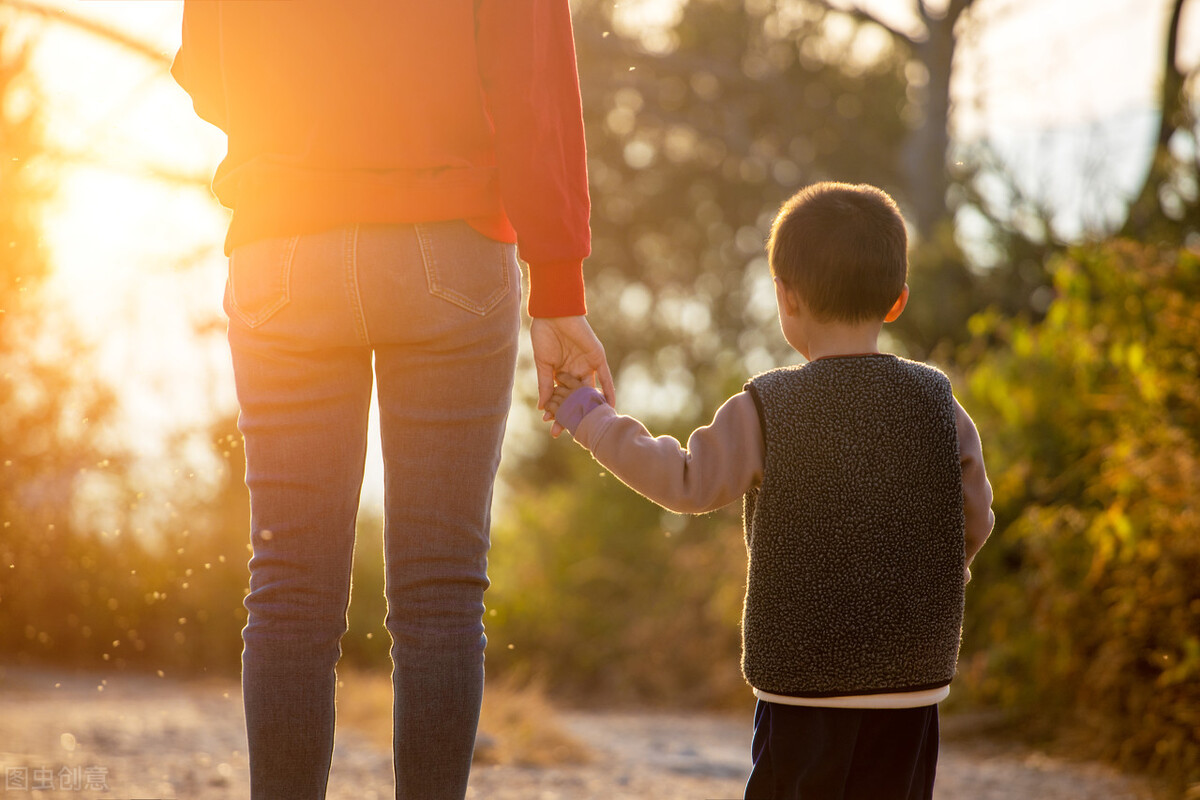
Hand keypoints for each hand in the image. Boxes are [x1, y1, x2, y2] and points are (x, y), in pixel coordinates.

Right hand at [531, 316, 614, 434]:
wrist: (553, 313)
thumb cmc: (545, 335)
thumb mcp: (543, 364)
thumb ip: (546, 385)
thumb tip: (543, 407)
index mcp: (563, 373)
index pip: (562, 397)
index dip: (557, 412)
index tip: (552, 428)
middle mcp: (577, 371)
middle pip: (576, 398)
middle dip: (570, 415)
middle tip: (564, 433)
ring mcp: (588, 365)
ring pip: (590, 391)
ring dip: (589, 408)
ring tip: (589, 426)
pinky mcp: (597, 358)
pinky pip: (605, 377)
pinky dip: (608, 390)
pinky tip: (610, 405)